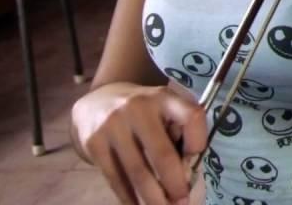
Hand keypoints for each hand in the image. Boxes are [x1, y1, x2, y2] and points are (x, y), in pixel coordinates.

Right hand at [70, 82, 206, 204]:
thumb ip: (178, 130)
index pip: (191, 116)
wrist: (96, 101)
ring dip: (153, 198)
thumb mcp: (163, 107)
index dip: (198, 141)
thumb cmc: (142, 111)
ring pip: (137, 172)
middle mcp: (138, 108)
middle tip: (183, 203)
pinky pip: (115, 178)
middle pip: (162, 154)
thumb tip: (187, 169)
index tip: (196, 161)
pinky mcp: (93, 142)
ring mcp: (112, 125)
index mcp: (163, 97)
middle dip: (175, 185)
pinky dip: (129, 198)